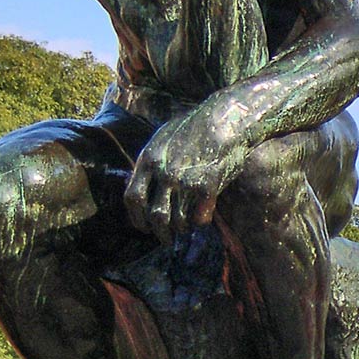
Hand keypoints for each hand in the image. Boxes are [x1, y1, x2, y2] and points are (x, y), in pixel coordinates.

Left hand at [124, 109, 245, 244]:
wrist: (226, 119)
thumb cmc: (195, 126)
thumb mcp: (163, 137)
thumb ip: (151, 160)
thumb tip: (140, 181)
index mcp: (148, 160)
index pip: (132, 198)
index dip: (136, 218)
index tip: (143, 227)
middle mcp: (164, 172)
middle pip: (155, 215)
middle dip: (160, 232)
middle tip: (165, 239)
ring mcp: (186, 180)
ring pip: (178, 220)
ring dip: (181, 230)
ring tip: (184, 230)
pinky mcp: (208, 186)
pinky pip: (200, 217)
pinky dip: (200, 223)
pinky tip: (202, 221)